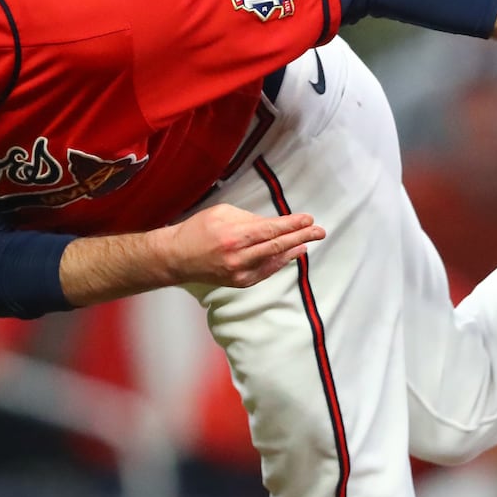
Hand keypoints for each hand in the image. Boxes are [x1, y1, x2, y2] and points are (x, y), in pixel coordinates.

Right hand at [162, 204, 325, 287]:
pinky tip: (291, 255)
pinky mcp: (239, 283)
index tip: (309, 219)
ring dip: (294, 250)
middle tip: (319, 231)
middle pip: (278, 245)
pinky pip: (265, 272)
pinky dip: (279, 263)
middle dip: (301, 237)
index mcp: (234, 235)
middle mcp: (239, 256)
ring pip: (274, 260)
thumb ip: (249, 218)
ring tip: (309, 242)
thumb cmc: (198, 230)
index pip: (272, 229)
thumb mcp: (223, 213)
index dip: (293, 224)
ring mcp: (240, 272)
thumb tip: (273, 223)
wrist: (177, 257)